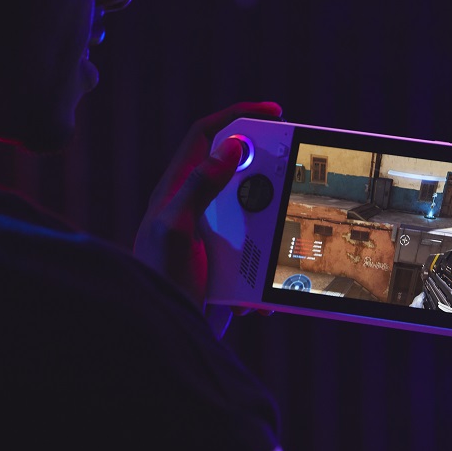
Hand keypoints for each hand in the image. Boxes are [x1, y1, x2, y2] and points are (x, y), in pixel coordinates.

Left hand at [134, 102, 282, 321]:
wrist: (164, 337)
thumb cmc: (158, 282)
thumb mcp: (175, 229)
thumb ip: (199, 186)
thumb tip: (232, 145)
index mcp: (175, 189)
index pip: (205, 135)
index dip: (238, 116)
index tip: (275, 114)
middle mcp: (194, 206)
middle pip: (239, 169)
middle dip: (268, 175)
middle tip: (293, 179)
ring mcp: (212, 234)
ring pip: (256, 211)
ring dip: (272, 228)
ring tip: (282, 244)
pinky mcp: (227, 261)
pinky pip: (259, 250)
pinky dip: (268, 264)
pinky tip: (264, 288)